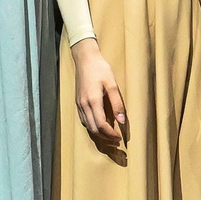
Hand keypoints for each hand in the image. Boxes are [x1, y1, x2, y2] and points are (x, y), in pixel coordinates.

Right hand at [71, 38, 127, 152]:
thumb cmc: (100, 69)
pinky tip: (100, 126)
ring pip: (87, 126)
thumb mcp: (112, 84)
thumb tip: (122, 121)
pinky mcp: (78, 102)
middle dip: (105, 137)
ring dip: (98, 134)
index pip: (101, 125)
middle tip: (117, 140)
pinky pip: (84, 120)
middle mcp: (84, 105)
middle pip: (93, 128)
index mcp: (93, 101)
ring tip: (110, 136)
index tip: (120, 138)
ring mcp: (79, 104)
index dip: (110, 134)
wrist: (85, 59)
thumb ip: (117, 103)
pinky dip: (92, 127)